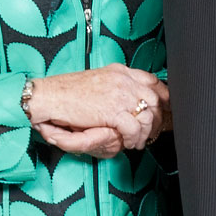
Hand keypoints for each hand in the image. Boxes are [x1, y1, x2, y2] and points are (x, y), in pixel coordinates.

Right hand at [26, 65, 165, 150]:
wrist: (50, 96)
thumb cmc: (68, 92)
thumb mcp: (99, 81)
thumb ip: (118, 86)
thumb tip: (132, 99)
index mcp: (120, 71)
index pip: (153, 81)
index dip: (163, 96)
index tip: (166, 108)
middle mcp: (123, 80)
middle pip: (155, 99)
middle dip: (158, 119)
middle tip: (153, 131)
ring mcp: (119, 94)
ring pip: (147, 116)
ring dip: (145, 132)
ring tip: (138, 141)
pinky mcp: (112, 110)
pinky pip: (134, 128)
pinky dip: (134, 139)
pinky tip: (128, 143)